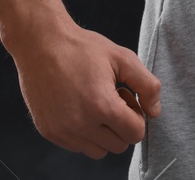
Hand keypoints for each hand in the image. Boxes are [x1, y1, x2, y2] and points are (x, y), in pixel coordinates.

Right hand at [9, 18, 162, 158]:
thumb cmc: (82, 48)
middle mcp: (80, 124)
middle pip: (119, 145)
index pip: (136, 133)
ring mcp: (62, 131)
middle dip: (121, 125)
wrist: (40, 43)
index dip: (136, 115)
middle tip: (110, 98)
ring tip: (94, 103)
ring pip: (99, 151)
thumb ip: (147, 85)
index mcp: (101, 106)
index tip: (125, 96)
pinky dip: (84, 133)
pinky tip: (78, 106)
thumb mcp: (122, 57)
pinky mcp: (49, 132)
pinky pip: (77, 147)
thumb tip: (154, 112)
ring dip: (103, 133)